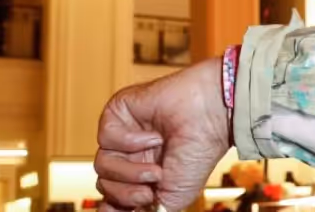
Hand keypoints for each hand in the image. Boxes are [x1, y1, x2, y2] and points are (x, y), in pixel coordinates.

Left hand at [95, 58, 229, 211]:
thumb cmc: (200, 152)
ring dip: (130, 170)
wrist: (211, 120)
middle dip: (126, 193)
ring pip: (102, 164)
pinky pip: (106, 136)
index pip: (112, 195)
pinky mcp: (120, 112)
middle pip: (104, 184)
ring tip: (156, 165)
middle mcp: (132, 155)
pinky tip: (154, 137)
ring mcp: (124, 134)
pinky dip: (130, 141)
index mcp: (144, 173)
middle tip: (152, 185)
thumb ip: (147, 211)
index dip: (115, 204)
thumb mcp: (174, 197)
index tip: (125, 209)